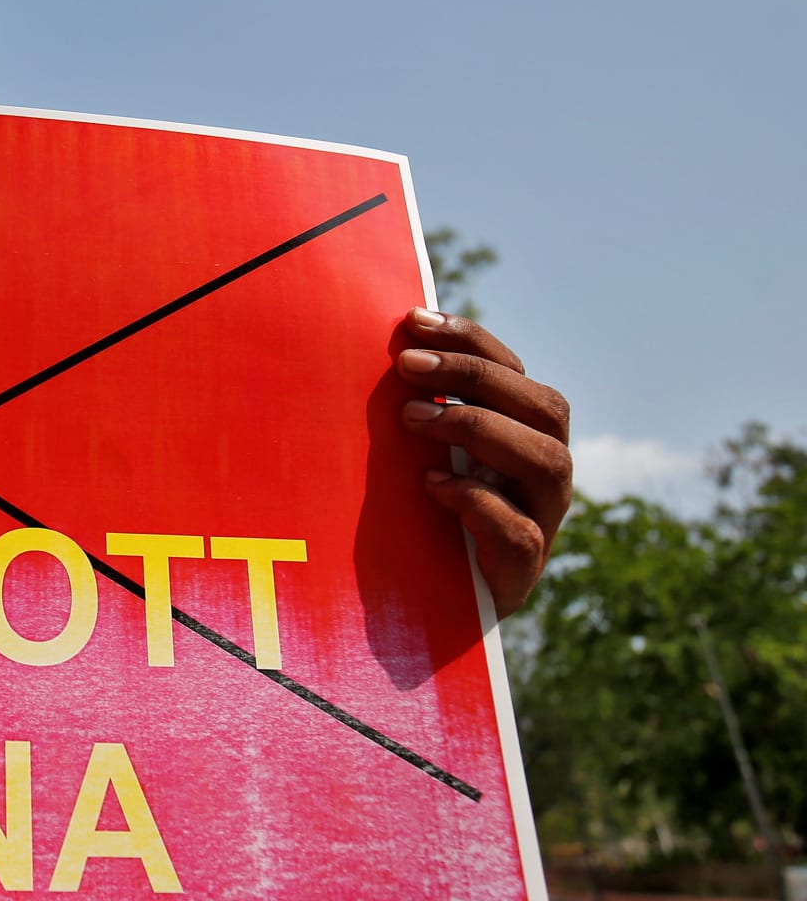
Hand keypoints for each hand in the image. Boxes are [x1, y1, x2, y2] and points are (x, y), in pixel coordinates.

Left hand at [395, 307, 571, 617]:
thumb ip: (418, 410)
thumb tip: (380, 349)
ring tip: (413, 418)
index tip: (415, 320)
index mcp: (523, 434)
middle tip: (406, 365)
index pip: (514, 372)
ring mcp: (542, 520)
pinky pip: (519, 531)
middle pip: (545, 407)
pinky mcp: (523, 570)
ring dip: (479, 428)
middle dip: (475, 376)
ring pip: (548, 462)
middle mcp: (544, 473)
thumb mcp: (421, 455)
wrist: (436, 609)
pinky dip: (476, 502)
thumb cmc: (422, 517)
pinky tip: (431, 485)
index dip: (471, 341)